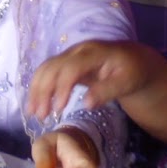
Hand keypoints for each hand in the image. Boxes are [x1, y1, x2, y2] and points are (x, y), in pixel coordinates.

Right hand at [27, 40, 166, 143]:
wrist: (133, 59)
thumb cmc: (132, 71)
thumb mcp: (127, 82)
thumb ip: (107, 91)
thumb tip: (86, 104)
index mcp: (94, 52)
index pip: (71, 68)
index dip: (61, 88)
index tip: (58, 110)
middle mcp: (77, 51)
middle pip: (52, 67)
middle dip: (43, 91)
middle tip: (40, 116)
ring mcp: (70, 55)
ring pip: (45, 69)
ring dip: (36, 90)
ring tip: (33, 113)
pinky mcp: (66, 63)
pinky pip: (47, 72)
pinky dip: (39, 87)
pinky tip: (36, 104)